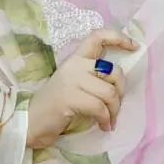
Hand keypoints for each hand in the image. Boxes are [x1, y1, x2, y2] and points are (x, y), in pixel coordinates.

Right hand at [25, 30, 137, 149]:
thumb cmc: (53, 108)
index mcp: (74, 60)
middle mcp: (74, 66)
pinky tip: (104, 127)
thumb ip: (91, 79)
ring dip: (114, 110)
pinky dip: (106, 119)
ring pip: (109, 91)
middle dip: (121, 92)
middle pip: (113, 70)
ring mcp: (72, 80)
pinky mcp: (70, 98)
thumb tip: (118, 85)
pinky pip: (99, 107)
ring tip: (109, 121)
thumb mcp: (73, 86)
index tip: (134, 46)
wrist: (28, 122)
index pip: (97, 37)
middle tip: (115, 107)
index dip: (119, 38)